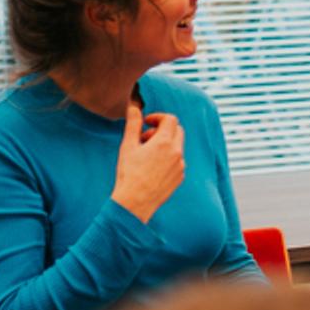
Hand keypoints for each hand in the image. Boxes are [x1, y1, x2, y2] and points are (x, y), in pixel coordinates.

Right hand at [111, 95, 186, 221]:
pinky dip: (167, 158)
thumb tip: (134, 107)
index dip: (158, 117)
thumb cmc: (129, 173)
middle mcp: (177, 153)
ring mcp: (181, 166)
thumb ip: (133, 124)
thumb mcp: (128, 146)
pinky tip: (152, 167)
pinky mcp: (180, 177)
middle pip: (177, 130)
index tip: (146, 123)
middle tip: (145, 138)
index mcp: (165, 143)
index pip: (170, 119)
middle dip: (162, 129)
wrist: (135, 202)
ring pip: (177, 146)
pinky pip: (177, 161)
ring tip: (146, 154)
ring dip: (164, 144)